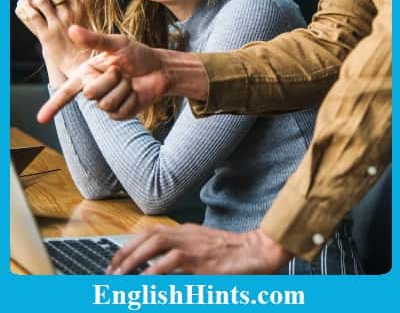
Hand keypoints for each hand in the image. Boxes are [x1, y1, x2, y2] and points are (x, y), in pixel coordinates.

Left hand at [15, 0, 87, 75]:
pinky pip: (32, 16)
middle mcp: (69, 15)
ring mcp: (58, 25)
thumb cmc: (81, 35)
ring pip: (41, 1)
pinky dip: (25, 7)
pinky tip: (23, 5)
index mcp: (80, 8)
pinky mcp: (46, 36)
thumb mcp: (80, 11)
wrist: (80, 61)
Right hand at [37, 25, 168, 122]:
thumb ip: (94, 40)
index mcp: (87, 73)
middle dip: (110, 79)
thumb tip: (71, 29)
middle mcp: (94, 89)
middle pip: (90, 93)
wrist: (159, 69)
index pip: (66, 91)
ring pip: (106, 103)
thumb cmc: (137, 54)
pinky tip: (135, 92)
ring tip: (129, 80)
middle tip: (121, 71)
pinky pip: (120, 111)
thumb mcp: (117, 44)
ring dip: (122, 88)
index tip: (40, 119)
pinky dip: (131, 98)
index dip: (53, 105)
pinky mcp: (120, 114)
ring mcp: (106, 103)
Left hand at [106, 224, 292, 274]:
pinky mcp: (201, 259)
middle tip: (111, 271)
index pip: (151, 232)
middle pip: (149, 235)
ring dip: (134, 259)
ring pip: (156, 243)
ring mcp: (193, 245)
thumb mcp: (205, 251)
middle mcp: (186, 234)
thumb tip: (161, 269)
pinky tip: (144, 282)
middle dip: (126, 251)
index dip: (131, 245)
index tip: (116, 260)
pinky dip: (155, 271)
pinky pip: (172, 261)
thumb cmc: (234, 254)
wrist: (258, 251)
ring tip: (120, 276)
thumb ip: (184, 255)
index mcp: (186, 232)